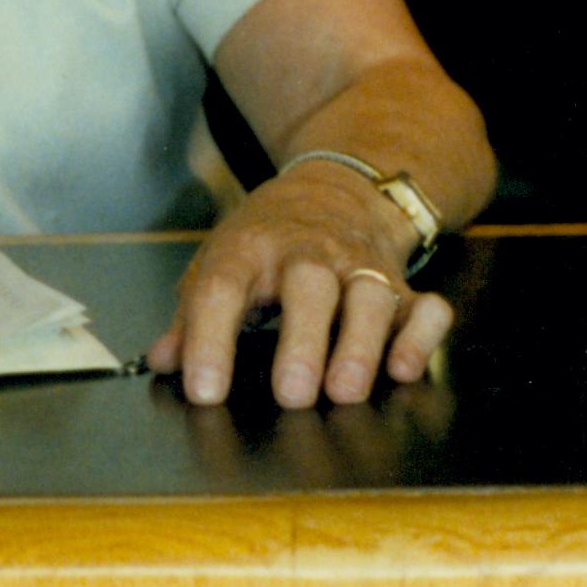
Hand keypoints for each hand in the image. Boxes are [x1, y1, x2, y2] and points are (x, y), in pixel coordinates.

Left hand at [148, 158, 453, 411]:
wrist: (336, 191)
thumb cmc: (266, 243)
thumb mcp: (217, 264)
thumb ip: (191, 316)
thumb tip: (162, 362)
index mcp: (249, 249)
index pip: (223, 287)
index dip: (209, 339)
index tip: (204, 391)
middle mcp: (308, 255)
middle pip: (309, 285)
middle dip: (303, 341)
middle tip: (293, 395)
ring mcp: (360, 268)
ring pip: (371, 296)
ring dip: (362, 344)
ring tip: (345, 392)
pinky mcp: (402, 287)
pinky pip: (424, 307)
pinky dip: (421, 336)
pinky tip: (403, 369)